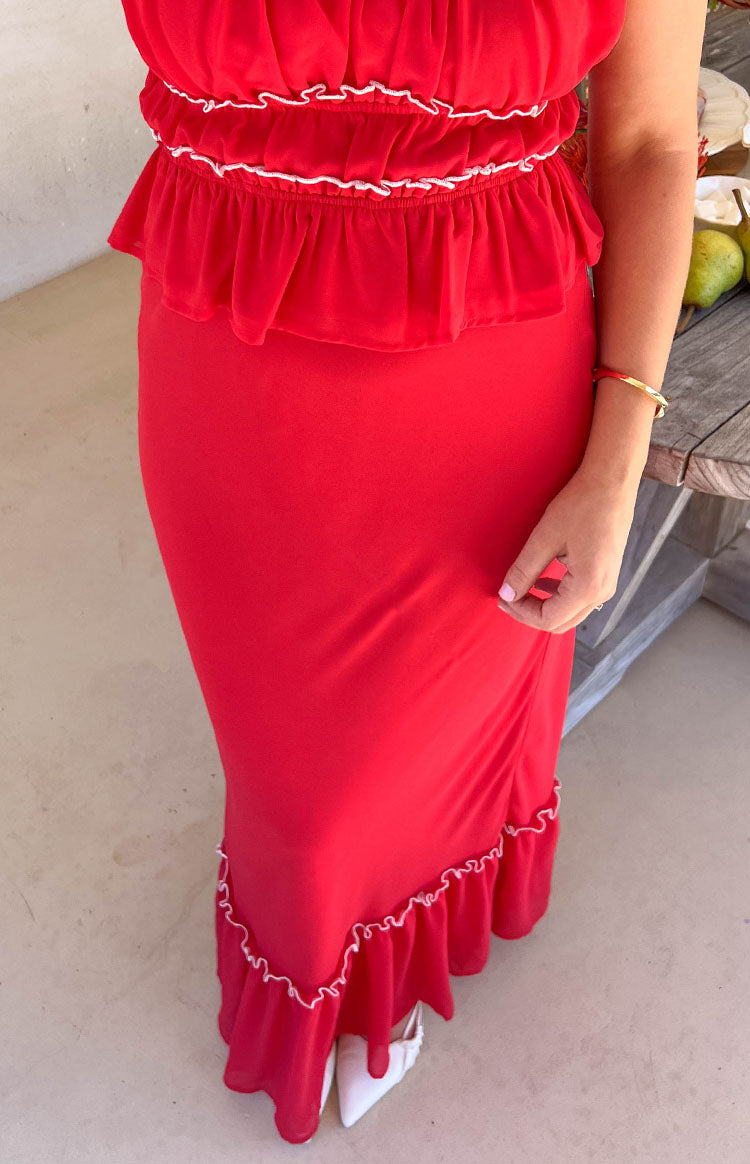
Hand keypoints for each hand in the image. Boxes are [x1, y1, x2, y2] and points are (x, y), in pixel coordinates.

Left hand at [496, 467, 638, 632]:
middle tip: (506, 597)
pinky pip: (579, 600)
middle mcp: (601, 593)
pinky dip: (557, 598)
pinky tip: (542, 581)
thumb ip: (524, 570)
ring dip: (543, 607)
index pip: (548, 619)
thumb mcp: (545, 538)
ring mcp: (607, 585)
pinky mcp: (606, 576)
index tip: (502, 597)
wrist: (612, 483)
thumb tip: (506, 594)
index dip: (520, 612)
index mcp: (588, 587)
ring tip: (519, 591)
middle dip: (529, 614)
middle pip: (560, 623)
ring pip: (570, 614)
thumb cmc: (580, 505)